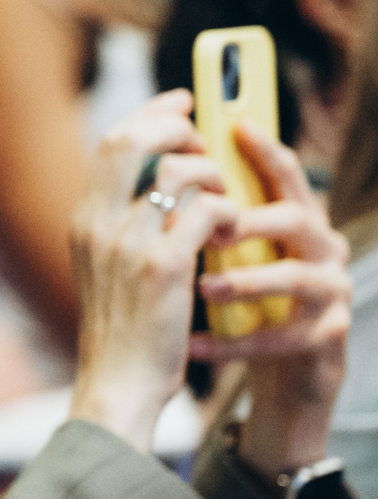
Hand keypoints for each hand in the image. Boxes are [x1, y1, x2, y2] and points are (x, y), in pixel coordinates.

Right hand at [65, 93, 236, 449]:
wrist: (118, 383)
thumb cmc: (124, 330)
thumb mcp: (108, 267)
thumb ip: (124, 222)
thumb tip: (163, 179)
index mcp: (83, 220)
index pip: (113, 141)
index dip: (152, 112)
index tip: (183, 101)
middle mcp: (97, 223)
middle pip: (134, 138)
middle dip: (180, 128)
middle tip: (209, 145)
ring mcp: (126, 243)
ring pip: (180, 170)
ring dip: (215, 177)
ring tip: (226, 204)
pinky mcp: (162, 266)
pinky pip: (208, 210)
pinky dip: (229, 213)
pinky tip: (232, 235)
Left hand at [195, 121, 352, 476]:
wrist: (283, 371)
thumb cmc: (249, 301)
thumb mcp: (235, 253)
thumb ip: (220, 215)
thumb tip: (167, 167)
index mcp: (297, 221)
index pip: (285, 175)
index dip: (265, 149)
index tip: (235, 126)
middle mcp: (322, 248)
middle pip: (295, 219)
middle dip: (251, 222)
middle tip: (208, 231)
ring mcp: (330, 293)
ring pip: (295, 277)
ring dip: (245, 282)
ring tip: (203, 288)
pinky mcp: (325, 338)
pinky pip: (280, 337)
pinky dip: (234, 342)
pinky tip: (194, 345)